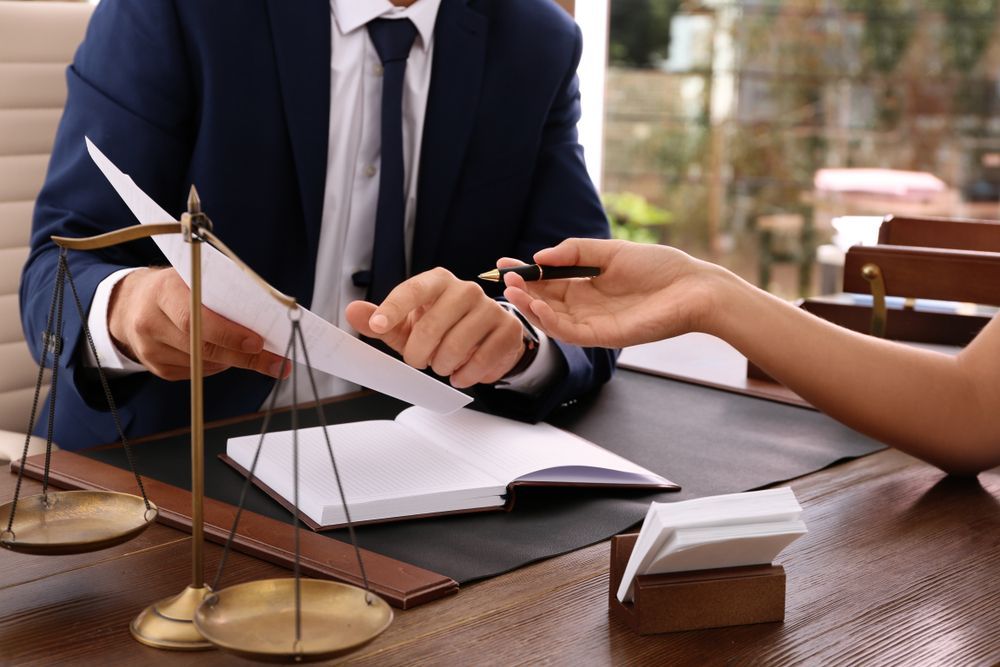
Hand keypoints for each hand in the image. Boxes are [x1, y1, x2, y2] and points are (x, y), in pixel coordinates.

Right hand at [108, 267, 289, 380]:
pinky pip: (197, 374)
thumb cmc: (177, 286)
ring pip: (203, 364)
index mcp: (163, 291)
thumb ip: (223, 292)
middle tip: (277, 363)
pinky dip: (218, 366)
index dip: (228, 334)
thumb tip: (267, 317)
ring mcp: (150, 348)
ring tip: (257, 355)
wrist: (134, 302)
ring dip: (235, 362)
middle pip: (202, 348)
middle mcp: (150, 321)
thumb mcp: (195, 277)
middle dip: (245, 357)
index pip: (195, 318)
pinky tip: (225, 356)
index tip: (259, 343)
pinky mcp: (156, 367)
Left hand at [345, 267, 525, 387]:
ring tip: (442, 365)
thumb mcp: (407, 325)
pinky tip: (461, 373)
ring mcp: (490, 308)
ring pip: (457, 346)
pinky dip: (466, 375)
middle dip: (419, 353)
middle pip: (432, 326)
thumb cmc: (440, 327)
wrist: (484, 335)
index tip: (378, 326)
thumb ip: (380, 320)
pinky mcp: (508, 329)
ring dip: (443, 366)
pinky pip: (482, 361)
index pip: (412, 290)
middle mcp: (465, 289)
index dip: (393, 309)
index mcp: (437, 281)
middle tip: (419, 360)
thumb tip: (353, 312)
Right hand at [501, 239, 723, 347]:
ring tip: (514, 291)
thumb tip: (540, 256)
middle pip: (544, 301)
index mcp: (586, 285)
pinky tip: (537, 306)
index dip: (525, 273)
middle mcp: (586, 306)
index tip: (503, 263)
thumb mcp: (611, 251)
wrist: (694, 288)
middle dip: (522, 290)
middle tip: (505, 279)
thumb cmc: (660, 267)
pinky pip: (570, 332)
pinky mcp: (604, 336)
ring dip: (529, 306)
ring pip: (551, 319)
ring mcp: (594, 323)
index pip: (547, 281)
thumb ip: (576, 251)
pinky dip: (550, 321)